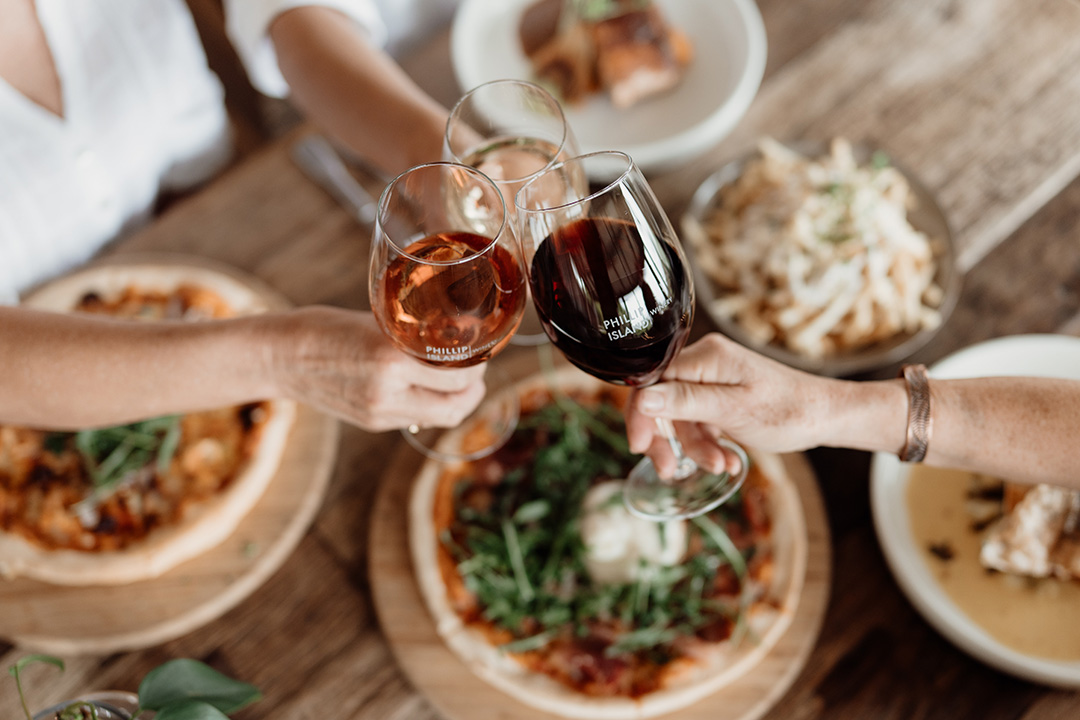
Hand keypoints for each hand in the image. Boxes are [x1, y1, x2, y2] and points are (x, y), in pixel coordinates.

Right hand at [266, 306, 485, 430]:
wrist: (280, 356)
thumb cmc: (326, 328)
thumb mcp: (377, 322)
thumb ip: (412, 335)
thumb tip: (450, 335)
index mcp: (391, 359)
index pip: (458, 376)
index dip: (477, 367)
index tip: (478, 354)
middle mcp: (388, 392)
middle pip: (455, 408)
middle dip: (473, 392)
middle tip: (476, 374)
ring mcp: (379, 413)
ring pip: (437, 419)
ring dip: (454, 403)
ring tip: (457, 383)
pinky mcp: (371, 423)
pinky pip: (414, 419)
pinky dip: (428, 405)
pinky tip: (426, 389)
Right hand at [625, 333, 834, 476]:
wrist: (825, 416)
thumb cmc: (787, 411)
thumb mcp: (732, 411)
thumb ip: (685, 402)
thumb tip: (644, 398)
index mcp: (705, 357)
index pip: (652, 380)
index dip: (641, 414)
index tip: (639, 446)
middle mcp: (705, 362)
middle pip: (662, 401)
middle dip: (668, 439)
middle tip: (669, 470)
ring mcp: (713, 379)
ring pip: (681, 417)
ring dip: (694, 447)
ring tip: (718, 466)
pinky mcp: (721, 395)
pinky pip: (699, 421)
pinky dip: (707, 443)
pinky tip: (725, 459)